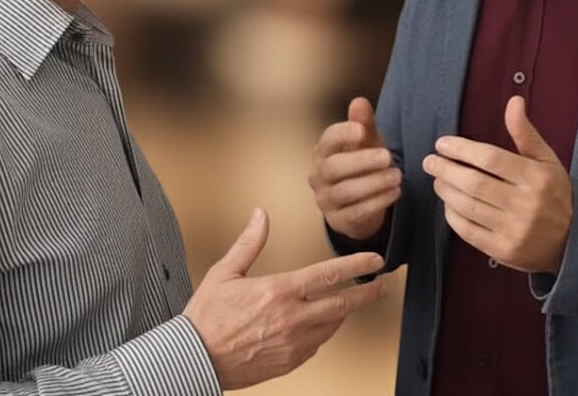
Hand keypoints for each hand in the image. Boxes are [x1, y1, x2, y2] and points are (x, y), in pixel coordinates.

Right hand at [183, 207, 387, 389]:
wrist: (195, 360)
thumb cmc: (207, 317)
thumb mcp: (224, 272)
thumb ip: (249, 242)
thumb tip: (260, 215)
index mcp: (278, 292)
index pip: (328, 275)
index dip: (356, 265)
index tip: (374, 261)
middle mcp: (291, 319)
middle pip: (341, 304)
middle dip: (366, 293)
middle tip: (382, 285)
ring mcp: (292, 344)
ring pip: (332, 326)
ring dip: (345, 312)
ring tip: (353, 301)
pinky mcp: (288, 362)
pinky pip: (316, 345)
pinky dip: (324, 332)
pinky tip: (322, 325)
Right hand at [308, 97, 401, 239]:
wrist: (360, 203)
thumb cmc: (361, 165)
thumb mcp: (365, 143)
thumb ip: (363, 123)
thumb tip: (359, 101)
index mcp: (323, 152)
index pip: (327, 140)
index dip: (343, 133)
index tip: (362, 130)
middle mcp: (318, 176)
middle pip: (333, 167)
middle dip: (362, 161)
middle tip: (387, 157)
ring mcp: (325, 200)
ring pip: (345, 191)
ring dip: (374, 183)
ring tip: (397, 176)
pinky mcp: (338, 221)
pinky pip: (356, 212)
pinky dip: (378, 201)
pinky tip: (395, 192)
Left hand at [422, 95, 572, 272]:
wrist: (575, 242)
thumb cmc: (555, 193)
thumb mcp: (546, 160)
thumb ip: (525, 132)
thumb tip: (514, 101)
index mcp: (536, 178)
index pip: (490, 159)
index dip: (461, 149)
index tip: (442, 144)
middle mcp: (526, 205)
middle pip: (474, 183)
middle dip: (446, 169)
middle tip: (430, 161)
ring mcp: (514, 231)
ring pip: (468, 207)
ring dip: (445, 190)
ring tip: (437, 179)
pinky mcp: (504, 252)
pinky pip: (468, 231)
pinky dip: (452, 215)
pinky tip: (448, 203)